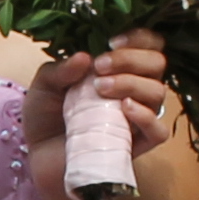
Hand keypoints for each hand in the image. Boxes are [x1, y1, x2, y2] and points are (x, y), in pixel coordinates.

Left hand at [19, 30, 178, 182]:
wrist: (41, 161)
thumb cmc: (46, 120)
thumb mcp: (43, 87)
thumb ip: (59, 70)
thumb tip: (85, 57)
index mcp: (117, 70)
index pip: (147, 45)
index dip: (138, 38)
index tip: (111, 41)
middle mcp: (134, 90)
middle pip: (157, 63)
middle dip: (131, 58)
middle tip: (101, 66)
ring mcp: (137, 118)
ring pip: (158, 92)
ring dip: (132, 83)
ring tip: (100, 88)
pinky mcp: (137, 145)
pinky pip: (158, 130)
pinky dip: (146, 117)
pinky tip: (124, 109)